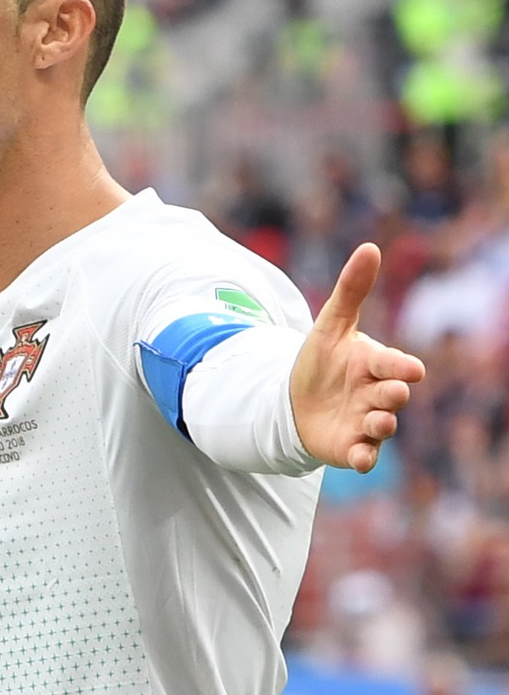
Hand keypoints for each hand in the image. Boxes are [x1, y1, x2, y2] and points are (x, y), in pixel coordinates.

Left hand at [290, 243, 425, 472]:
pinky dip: (364, 457)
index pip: (393, 363)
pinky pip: (363, 454)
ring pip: (382, 426)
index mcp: (375, 364)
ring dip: (382, 426)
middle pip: (392, 395)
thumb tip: (370, 247)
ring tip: (378, 422)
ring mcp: (367, 422)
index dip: (400, 366)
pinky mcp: (352, 446)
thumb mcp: (330, 325)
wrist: (296, 401)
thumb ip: (351, 291)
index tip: (410, 368)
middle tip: (392, 392)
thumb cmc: (321, 361)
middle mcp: (377, 394)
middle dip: (393, 394)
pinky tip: (360, 459)